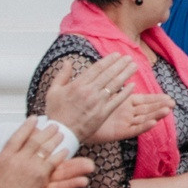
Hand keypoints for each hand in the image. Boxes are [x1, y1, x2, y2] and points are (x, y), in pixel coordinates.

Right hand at [42, 53, 164, 145]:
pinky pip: (117, 101)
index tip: (117, 55)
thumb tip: (67, 61)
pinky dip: (125, 93)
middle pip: (108, 74)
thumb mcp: (53, 92)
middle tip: (130, 57)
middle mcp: (89, 92)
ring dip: (126, 74)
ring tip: (134, 66)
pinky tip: (133, 86)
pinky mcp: (103, 113)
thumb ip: (61, 75)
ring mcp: (97, 102)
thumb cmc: (56, 112)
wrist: (62, 132)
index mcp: (78, 85)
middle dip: (120, 64)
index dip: (109, 60)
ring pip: (115, 85)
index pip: (97, 69)